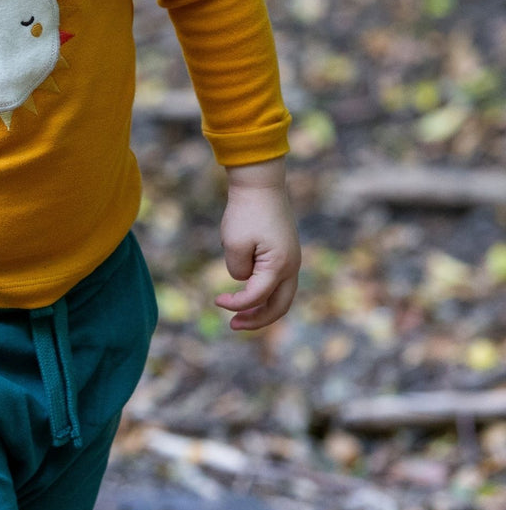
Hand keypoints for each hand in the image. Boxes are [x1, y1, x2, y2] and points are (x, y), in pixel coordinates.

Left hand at [214, 158, 300, 330]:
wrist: (260, 183)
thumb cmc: (245, 211)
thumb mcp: (234, 243)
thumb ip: (238, 269)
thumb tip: (244, 279)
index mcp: (280, 266)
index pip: (258, 297)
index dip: (236, 304)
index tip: (216, 300)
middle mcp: (292, 266)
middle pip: (279, 306)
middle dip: (257, 319)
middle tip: (233, 326)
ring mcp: (292, 259)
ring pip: (282, 296)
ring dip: (262, 308)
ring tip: (240, 316)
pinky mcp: (286, 252)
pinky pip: (279, 282)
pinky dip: (265, 293)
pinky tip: (246, 290)